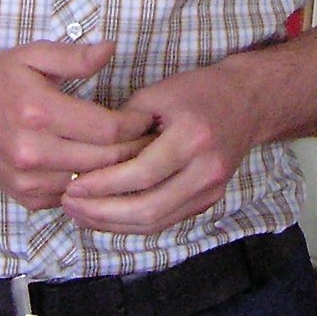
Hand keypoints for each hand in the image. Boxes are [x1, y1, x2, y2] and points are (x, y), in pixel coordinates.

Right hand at [0, 38, 155, 210]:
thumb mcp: (34, 54)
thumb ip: (75, 56)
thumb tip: (111, 49)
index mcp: (38, 111)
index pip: (106, 130)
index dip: (135, 126)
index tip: (147, 118)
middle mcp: (31, 150)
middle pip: (104, 161)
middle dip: (134, 151)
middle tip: (150, 139)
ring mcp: (26, 179)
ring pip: (90, 184)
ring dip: (112, 172)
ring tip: (130, 154)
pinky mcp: (24, 196)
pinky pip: (70, 196)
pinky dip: (86, 184)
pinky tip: (95, 167)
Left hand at [59, 59, 261, 234]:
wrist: (247, 102)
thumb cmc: (197, 91)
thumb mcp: (158, 94)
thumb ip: (123, 127)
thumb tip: (85, 158)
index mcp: (194, 138)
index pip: (142, 173)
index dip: (103, 184)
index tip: (72, 185)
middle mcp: (207, 170)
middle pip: (149, 208)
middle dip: (103, 212)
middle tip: (69, 204)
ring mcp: (211, 191)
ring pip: (156, 223)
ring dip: (113, 224)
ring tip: (79, 213)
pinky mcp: (208, 202)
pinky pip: (165, 221)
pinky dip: (131, 223)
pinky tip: (105, 215)